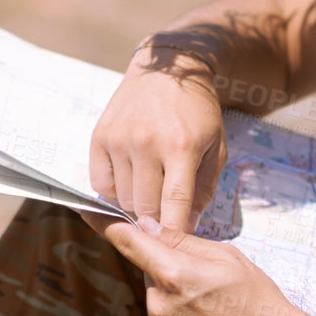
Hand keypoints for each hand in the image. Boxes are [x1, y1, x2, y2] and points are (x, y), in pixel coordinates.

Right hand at [90, 45, 228, 233]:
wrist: (167, 70)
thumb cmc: (197, 113)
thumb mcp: (216, 147)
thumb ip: (204, 188)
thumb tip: (188, 226)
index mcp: (181, 147)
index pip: (174, 203)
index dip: (174, 231)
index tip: (175, 245)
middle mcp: (146, 142)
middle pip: (145, 207)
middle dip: (156, 220)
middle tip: (164, 218)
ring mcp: (120, 139)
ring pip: (122, 199)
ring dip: (137, 205)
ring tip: (151, 192)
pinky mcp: (100, 137)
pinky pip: (101, 184)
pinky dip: (115, 191)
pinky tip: (131, 180)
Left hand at [96, 218, 310, 315]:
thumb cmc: (258, 300)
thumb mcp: (226, 256)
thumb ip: (181, 241)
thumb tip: (148, 227)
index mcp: (174, 273)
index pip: (128, 241)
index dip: (105, 224)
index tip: (86, 212)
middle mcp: (158, 304)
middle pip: (150, 274)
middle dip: (170, 273)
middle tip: (206, 285)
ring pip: (156, 303)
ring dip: (174, 302)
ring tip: (211, 313)